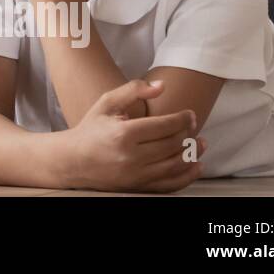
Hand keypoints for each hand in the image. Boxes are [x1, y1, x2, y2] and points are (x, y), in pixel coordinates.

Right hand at [63, 79, 205, 192]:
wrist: (73, 161)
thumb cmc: (90, 129)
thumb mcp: (106, 103)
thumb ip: (133, 90)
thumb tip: (161, 86)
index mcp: (124, 133)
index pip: (165, 125)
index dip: (183, 119)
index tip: (190, 114)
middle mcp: (131, 157)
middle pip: (172, 144)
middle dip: (188, 134)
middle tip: (193, 126)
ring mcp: (136, 175)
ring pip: (175, 165)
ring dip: (193, 154)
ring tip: (201, 144)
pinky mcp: (138, 188)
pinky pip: (171, 185)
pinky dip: (187, 176)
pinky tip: (196, 166)